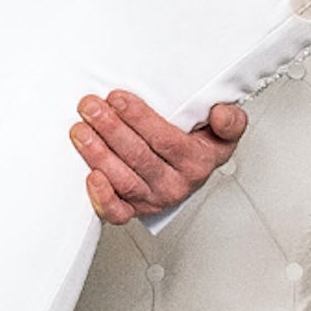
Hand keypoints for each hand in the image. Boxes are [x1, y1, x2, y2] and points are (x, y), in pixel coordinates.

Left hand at [68, 92, 246, 225]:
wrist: (190, 170)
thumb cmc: (200, 145)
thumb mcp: (223, 130)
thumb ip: (230, 121)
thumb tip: (221, 114)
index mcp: (198, 162)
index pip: (166, 140)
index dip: (139, 119)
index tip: (117, 97)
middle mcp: (176, 184)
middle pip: (139, 157)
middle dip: (111, 129)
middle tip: (90, 107)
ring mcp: (153, 198)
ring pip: (124, 180)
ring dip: (98, 154)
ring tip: (80, 130)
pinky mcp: (134, 210)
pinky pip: (117, 212)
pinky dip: (101, 198)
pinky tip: (89, 176)